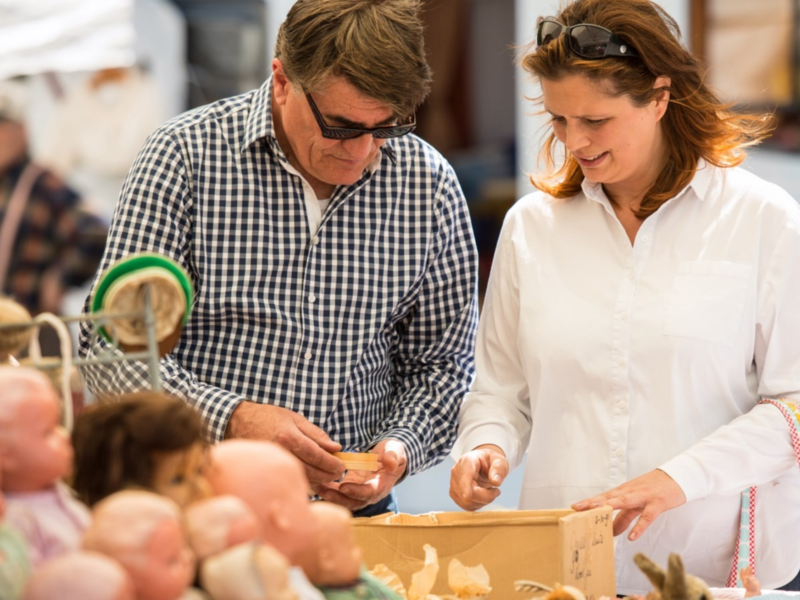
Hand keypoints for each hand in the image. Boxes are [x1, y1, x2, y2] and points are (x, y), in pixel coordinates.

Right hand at [225, 401, 344, 483]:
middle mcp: (280, 452)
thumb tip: (336, 447)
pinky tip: (311, 480)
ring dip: (317, 481)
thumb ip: (316, 434)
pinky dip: (303, 482)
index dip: (331, 463)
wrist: (239, 422)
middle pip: (310, 470)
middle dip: (327, 474)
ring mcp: (272, 463)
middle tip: (337, 473)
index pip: (316, 455)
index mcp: (289, 437)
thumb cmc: (269, 417)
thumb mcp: (295, 419)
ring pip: (300, 478)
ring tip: (327, 476)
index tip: (341, 466)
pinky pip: (289, 479)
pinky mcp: (267, 470)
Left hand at [314, 439, 406, 510]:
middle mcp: (368, 494)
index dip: (356, 491)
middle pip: (352, 502)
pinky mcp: (349, 487)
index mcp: (381, 486)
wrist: (388, 456)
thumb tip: (391, 463)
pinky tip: (316, 482)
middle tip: (323, 490)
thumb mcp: (396, 450)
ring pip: (343, 500)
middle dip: (337, 498)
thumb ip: (393, 456)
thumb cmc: (392, 452)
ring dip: (329, 495)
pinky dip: (327, 489)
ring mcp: (358, 492)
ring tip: (315, 486)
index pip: (369, 494)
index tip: (344, 486)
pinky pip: (337, 493)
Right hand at [449, 444, 508, 510]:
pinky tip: (483, 496)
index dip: (465, 487)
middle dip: (486, 497)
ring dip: (483, 502)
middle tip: (497, 491)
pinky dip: (478, 505)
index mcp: (467, 461)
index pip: (464, 475)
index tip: (467, 496)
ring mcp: (454, 484)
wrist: (483, 462)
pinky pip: (467, 506)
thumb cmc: (490, 460)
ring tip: (490, 491)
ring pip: (467, 502)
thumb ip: (498, 469)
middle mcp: (456, 472)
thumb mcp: (499, 460)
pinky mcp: (455, 494)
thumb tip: (495, 482)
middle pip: (468, 493)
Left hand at [571, 469, 686, 540]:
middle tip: (577, 508)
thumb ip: (624, 518)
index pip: (603, 497)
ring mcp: (643, 496)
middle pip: (609, 497)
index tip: (573, 507)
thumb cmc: (654, 489)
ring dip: (610, 506)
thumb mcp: (637, 502)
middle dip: (592, 502)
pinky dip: (639, 527)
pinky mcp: (657, 504)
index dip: (588, 502)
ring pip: (624, 501)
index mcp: (624, 491)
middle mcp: (630, 492)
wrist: (677, 477)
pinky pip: (647, 517)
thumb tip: (612, 532)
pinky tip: (631, 537)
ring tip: (596, 513)